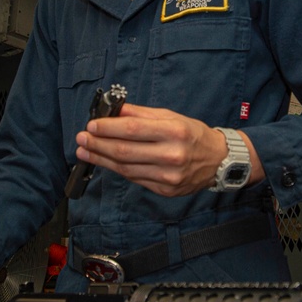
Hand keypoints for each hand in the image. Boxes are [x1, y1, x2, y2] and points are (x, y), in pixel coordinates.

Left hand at [75, 104, 259, 195]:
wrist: (219, 161)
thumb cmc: (194, 135)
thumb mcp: (172, 117)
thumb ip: (142, 114)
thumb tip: (115, 111)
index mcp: (174, 132)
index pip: (132, 130)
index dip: (108, 128)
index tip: (91, 125)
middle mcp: (172, 155)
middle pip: (124, 151)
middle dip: (98, 144)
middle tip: (81, 139)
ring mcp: (168, 176)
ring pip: (126, 169)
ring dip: (101, 159)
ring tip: (85, 151)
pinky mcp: (165, 190)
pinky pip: (135, 179)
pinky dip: (117, 170)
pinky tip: (106, 162)